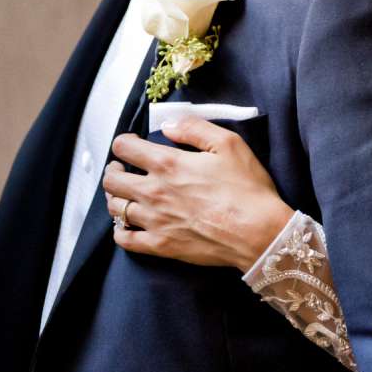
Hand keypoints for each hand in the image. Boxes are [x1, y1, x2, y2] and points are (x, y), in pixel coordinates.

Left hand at [101, 117, 295, 269]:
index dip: (124, 143)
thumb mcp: (228, 143)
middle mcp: (153, 192)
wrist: (259, 233)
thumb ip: (193, 128)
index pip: (123, 147)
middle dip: (114, 170)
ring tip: (125, 194)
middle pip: (112, 179)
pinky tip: (126, 225)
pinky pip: (125, 240)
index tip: (132, 145)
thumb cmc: (247, 188)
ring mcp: (154, 221)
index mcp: (167, 164)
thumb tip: (167, 126)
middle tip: (122, 169)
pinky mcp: (160, 246)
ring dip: (115, 198)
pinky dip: (120, 231)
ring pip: (115, 208)